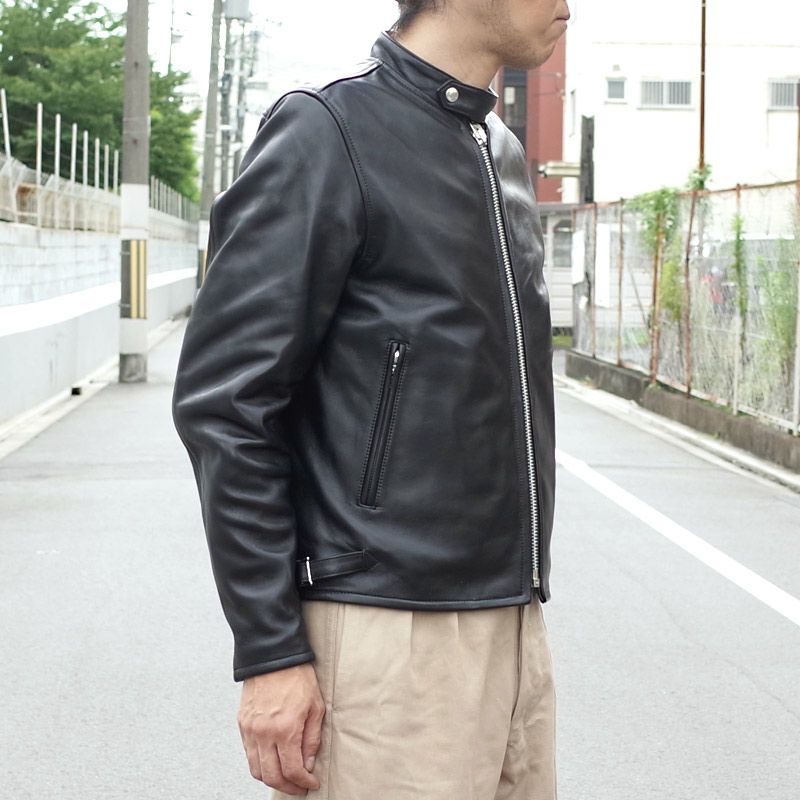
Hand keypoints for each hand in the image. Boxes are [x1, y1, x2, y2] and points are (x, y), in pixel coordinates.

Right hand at [238, 662, 325, 794]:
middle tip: (299, 786)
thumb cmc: (297, 677)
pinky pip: (248, 753)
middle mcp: (264, 733)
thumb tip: (308, 763)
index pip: (292, 770)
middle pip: (272, 776)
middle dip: (288, 787)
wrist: (274, 656)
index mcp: (285, 729)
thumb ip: (312, 739)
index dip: (303, 782)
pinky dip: (260, 763)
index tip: (311, 783)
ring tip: (286, 777)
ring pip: (256, 769)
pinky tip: (272, 760)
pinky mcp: (242, 723)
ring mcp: (250, 729)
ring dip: (272, 779)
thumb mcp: (316, 707)